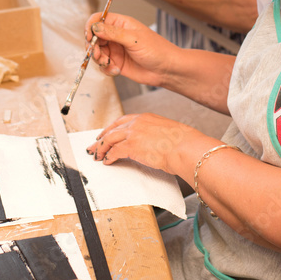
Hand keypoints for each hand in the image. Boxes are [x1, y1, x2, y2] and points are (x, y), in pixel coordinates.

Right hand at [86, 12, 174, 85]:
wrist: (167, 70)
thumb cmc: (157, 50)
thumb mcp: (134, 39)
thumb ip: (113, 33)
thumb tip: (95, 27)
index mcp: (121, 24)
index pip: (98, 19)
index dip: (91, 27)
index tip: (89, 36)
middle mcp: (116, 36)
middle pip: (94, 37)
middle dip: (92, 46)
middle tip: (97, 54)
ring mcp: (116, 50)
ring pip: (96, 52)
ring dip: (98, 58)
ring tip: (108, 63)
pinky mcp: (116, 63)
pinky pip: (103, 65)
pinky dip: (106, 68)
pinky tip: (116, 70)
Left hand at [87, 113, 202, 172]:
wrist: (185, 147)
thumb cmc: (183, 143)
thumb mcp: (167, 132)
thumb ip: (156, 135)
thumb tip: (153, 144)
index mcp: (146, 117)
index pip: (123, 121)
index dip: (112, 128)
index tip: (107, 133)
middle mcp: (137, 122)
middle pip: (112, 129)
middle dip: (101, 138)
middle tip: (95, 144)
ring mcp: (133, 133)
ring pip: (109, 139)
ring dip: (101, 148)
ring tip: (96, 155)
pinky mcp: (131, 146)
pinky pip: (114, 151)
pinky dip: (108, 157)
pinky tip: (107, 161)